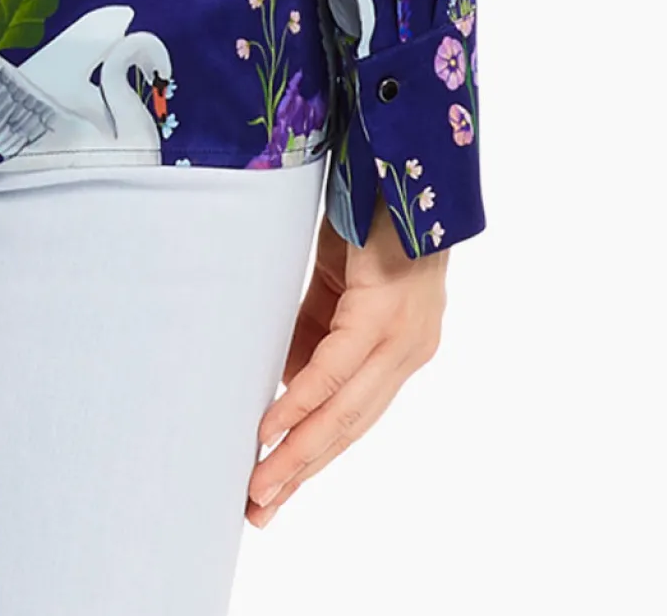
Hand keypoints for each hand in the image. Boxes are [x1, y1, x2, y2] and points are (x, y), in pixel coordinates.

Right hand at [246, 194, 446, 524]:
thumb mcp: (334, 282)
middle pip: (349, 427)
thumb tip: (284, 377)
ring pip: (345, 412)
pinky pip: (335, 370)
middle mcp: (407, 350)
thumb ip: (317, 330)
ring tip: (260, 484)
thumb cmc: (366, 214)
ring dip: (297, 452)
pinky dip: (301, 402)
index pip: (353, 416)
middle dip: (301, 470)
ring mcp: (402, 336)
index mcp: (397, 346)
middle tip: (259, 509)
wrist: (397, 157)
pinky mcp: (385, 314)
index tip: (275, 489)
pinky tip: (272, 428)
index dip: (314, 454)